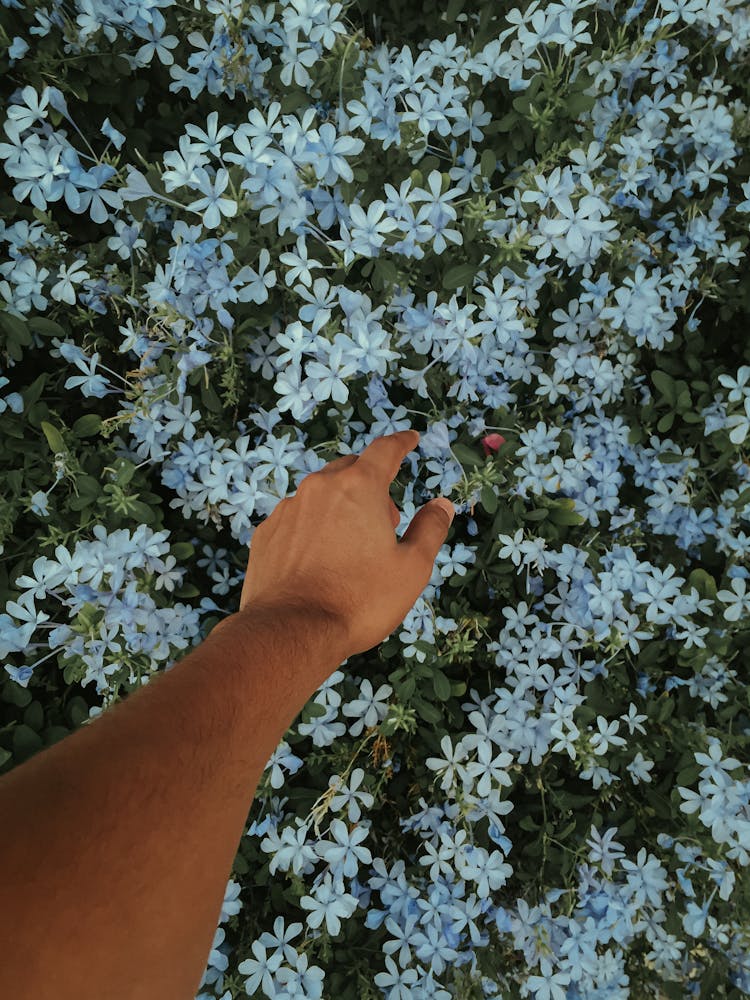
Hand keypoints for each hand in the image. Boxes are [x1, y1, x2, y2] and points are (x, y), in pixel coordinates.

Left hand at [237, 429, 454, 658]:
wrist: (292, 631)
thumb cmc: (360, 599)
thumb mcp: (411, 568)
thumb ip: (430, 529)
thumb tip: (442, 505)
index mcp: (359, 487)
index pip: (385, 450)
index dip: (402, 442)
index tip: (410, 439)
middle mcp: (319, 488)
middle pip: (351, 470)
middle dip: (372, 486)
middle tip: (385, 523)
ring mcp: (288, 509)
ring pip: (321, 494)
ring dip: (341, 507)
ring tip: (352, 547)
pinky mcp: (267, 534)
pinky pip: (297, 518)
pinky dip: (313, 528)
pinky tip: (320, 560)